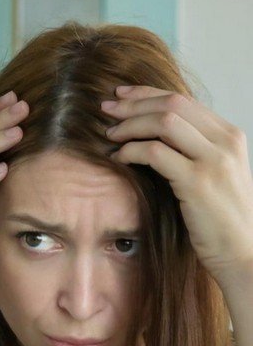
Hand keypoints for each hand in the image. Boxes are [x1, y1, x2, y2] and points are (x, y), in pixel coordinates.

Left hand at [103, 85, 252, 282]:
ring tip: (110, 135)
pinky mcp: (197, 182)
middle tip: (106, 109)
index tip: (120, 95)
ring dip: (130, 125)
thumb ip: (192, 148)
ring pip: (163, 122)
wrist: (244, 252)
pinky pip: (155, 152)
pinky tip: (118, 157)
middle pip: (171, 104)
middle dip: (133, 103)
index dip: (146, 93)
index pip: (182, 99)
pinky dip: (131, 150)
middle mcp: (225, 141)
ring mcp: (213, 160)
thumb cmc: (221, 217)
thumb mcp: (214, 172)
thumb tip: (151, 130)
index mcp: (229, 134)